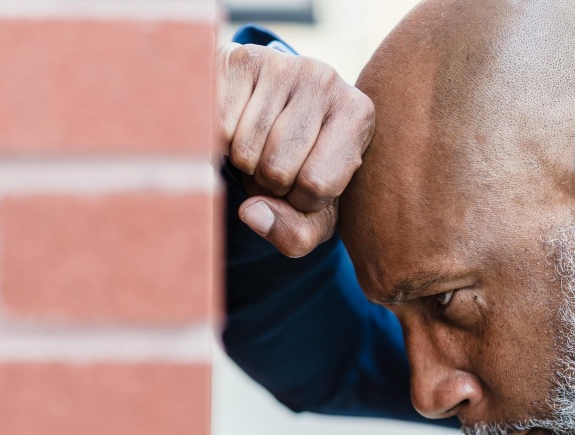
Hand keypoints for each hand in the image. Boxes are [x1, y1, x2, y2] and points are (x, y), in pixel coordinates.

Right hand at [216, 43, 374, 257]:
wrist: (276, 110)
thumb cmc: (303, 167)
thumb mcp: (315, 214)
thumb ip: (296, 235)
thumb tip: (252, 213)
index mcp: (358, 114)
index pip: (316, 184)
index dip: (300, 202)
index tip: (304, 185)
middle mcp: (327, 79)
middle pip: (277, 168)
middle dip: (268, 184)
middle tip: (274, 165)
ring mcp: (283, 64)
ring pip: (243, 150)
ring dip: (242, 163)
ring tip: (257, 147)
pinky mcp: (239, 59)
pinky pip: (217, 127)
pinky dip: (217, 143)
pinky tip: (235, 129)